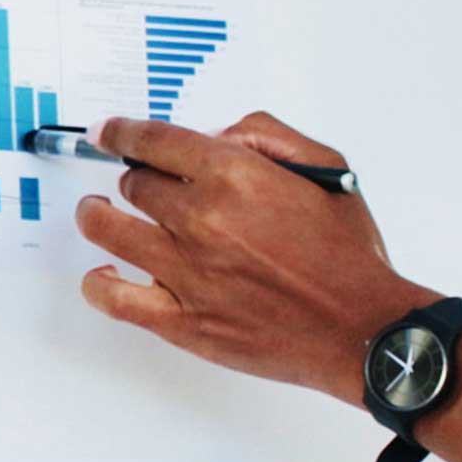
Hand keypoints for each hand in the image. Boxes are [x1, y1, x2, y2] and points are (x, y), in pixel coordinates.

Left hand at [73, 112, 431, 400]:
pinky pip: (114, 297)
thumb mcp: (328, 171)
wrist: (363, 329)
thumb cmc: (350, 257)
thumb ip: (269, 138)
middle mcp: (203, 220)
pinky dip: (99, 282)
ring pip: (107, 229)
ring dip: (97, 216)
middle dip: (135, 178)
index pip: (153, 141)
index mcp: (236, 178)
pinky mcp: (181, 319)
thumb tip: (221, 135)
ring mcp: (186, 272)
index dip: (122, 132)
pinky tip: (104, 274)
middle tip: (141, 185)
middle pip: (133, 184)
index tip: (110, 132)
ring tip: (99, 214)